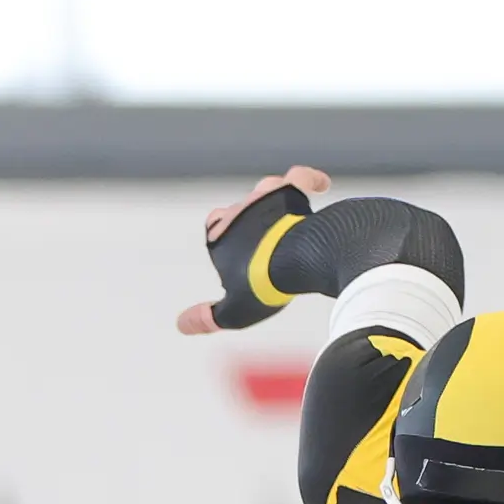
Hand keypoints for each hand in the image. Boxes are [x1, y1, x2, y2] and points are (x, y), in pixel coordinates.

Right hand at [175, 166, 331, 335]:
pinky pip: (299, 178)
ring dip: (271, 200)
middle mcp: (239, 211)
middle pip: (239, 211)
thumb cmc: (263, 284)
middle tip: (264, 243)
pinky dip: (310, 180)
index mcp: (220, 235)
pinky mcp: (291, 191)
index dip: (223, 240)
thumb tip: (182, 325)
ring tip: (282, 213)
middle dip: (248, 223)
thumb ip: (208, 317)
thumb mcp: (234, 311)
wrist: (294, 258)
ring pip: (264, 192)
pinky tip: (322, 185)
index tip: (235, 256)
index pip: (215, 231)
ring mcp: (265, 198)